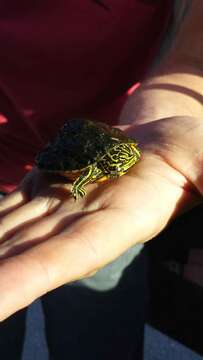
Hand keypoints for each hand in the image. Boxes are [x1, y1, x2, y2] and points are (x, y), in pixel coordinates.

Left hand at [0, 116, 201, 319]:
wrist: (161, 143)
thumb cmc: (189, 152)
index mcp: (117, 222)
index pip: (61, 261)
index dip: (20, 284)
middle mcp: (79, 224)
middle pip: (19, 258)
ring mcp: (58, 206)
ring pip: (6, 236)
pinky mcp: (47, 187)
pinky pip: (8, 209)